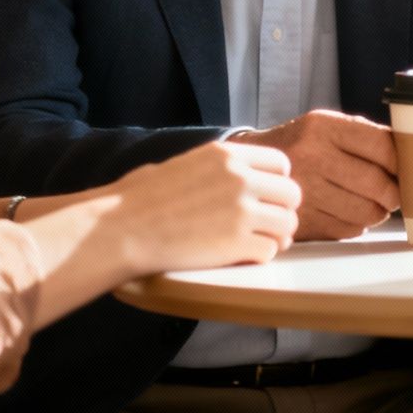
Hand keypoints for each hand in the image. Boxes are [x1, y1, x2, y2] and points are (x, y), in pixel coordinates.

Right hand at [126, 139, 301, 268]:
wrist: (120, 228)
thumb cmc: (138, 199)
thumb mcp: (180, 164)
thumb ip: (213, 168)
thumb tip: (226, 175)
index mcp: (227, 155)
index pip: (281, 164)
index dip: (278, 183)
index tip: (268, 197)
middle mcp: (241, 178)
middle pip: (292, 194)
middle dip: (282, 211)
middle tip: (267, 226)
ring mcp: (242, 210)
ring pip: (288, 225)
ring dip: (277, 237)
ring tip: (258, 243)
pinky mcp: (237, 243)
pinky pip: (271, 251)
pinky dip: (261, 257)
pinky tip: (243, 257)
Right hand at [235, 110, 400, 239]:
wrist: (248, 169)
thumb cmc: (300, 146)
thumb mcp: (324, 127)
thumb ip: (363, 136)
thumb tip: (412, 154)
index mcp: (322, 127)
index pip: (382, 146)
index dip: (402, 162)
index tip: (406, 168)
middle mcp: (311, 156)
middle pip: (377, 183)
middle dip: (394, 193)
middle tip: (394, 194)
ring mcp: (303, 191)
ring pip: (365, 212)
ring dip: (378, 213)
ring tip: (373, 205)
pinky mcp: (299, 220)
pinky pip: (347, 230)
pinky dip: (356, 226)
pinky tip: (347, 213)